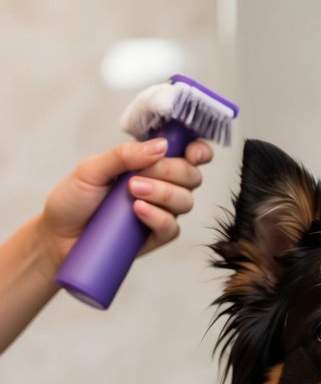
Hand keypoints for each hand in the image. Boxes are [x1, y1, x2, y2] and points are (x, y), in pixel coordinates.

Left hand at [40, 137, 212, 264]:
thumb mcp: (92, 169)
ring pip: (185, 201)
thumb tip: (160, 147)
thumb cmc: (74, 200)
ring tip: (132, 192)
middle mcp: (160, 186)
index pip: (186, 154)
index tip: (192, 152)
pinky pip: (172, 228)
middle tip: (139, 175)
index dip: (197, 151)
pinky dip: (158, 217)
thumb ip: (123, 155)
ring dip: (163, 193)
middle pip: (191, 176)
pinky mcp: (155, 236)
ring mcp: (160, 212)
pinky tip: (139, 211)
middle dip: (172, 172)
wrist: (59, 236)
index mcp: (148, 163)